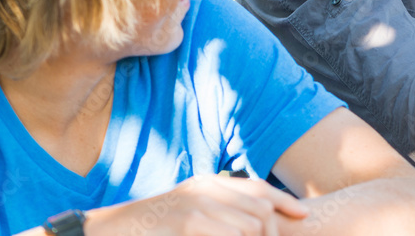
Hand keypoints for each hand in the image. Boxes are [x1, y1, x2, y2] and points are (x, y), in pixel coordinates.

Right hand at [85, 175, 309, 235]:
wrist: (111, 232)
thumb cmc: (154, 228)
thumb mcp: (191, 211)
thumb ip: (220, 211)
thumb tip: (258, 220)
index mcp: (208, 183)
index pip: (258, 188)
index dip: (284, 201)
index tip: (303, 214)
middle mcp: (205, 188)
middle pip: (260, 210)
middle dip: (271, 232)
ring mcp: (196, 204)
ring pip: (251, 227)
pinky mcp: (187, 222)